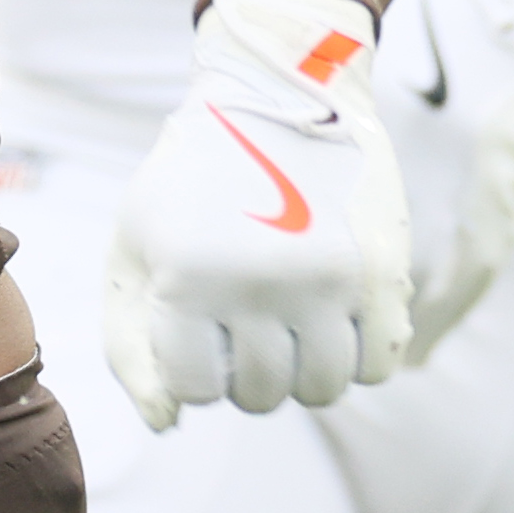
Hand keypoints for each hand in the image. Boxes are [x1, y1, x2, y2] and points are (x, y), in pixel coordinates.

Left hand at [103, 0, 409, 421]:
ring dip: (305, 367)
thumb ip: (131, 342)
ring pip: (324, 389)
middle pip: (263, 395)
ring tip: (291, 317)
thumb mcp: (136, 244)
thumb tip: (166, 422)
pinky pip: (381, 366)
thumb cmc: (193, 179)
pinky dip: (360, 355)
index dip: (198, 367)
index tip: (202, 326)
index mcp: (187, 276)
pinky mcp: (382, 270)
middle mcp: (257, 283)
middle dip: (251, 368)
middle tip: (249, 315)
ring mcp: (326, 279)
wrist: (276, 90)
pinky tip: (336, 312)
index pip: (197, 390)